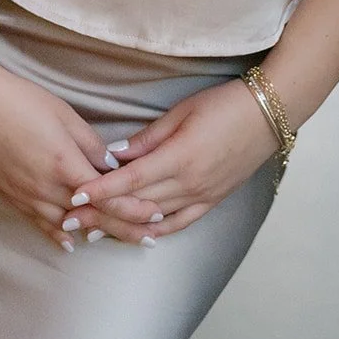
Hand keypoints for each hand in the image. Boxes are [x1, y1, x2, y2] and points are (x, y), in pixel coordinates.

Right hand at [0, 60, 165, 249]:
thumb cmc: (19, 99)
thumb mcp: (63, 113)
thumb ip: (89, 143)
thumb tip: (110, 165)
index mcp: (64, 164)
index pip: (107, 196)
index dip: (132, 208)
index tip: (154, 214)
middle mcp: (46, 187)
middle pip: (91, 217)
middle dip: (122, 227)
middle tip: (147, 236)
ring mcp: (26, 195)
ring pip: (67, 225)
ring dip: (94, 233)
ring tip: (118, 240)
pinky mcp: (10, 196)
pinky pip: (38, 223)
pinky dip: (58, 234)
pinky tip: (70, 243)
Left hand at [63, 78, 278, 240]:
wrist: (267, 115)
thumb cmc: (223, 104)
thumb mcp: (182, 112)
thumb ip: (148, 137)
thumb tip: (117, 154)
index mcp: (179, 157)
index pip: (131, 180)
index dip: (102, 189)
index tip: (75, 196)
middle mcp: (189, 183)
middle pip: (137, 204)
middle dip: (102, 212)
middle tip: (71, 218)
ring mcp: (202, 196)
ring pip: (155, 219)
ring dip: (122, 226)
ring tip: (94, 232)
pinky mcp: (212, 201)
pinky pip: (180, 223)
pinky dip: (156, 230)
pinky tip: (139, 234)